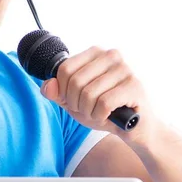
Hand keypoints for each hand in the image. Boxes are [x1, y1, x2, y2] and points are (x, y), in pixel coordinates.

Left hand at [40, 45, 160, 139]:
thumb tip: (47, 85)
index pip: (64, 69)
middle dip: (77, 104)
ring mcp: (124, 69)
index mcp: (95, 53)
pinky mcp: (134, 86)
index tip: (74, 101)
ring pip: (88, 94)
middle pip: (75, 82)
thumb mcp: (74, 102)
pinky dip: (100, 116)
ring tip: (99, 113)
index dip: (64, 91)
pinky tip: (108, 116)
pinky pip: (103, 103)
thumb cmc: (104, 111)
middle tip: (89, 110)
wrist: (134, 128)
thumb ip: (57, 93)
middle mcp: (111, 55)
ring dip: (89, 112)